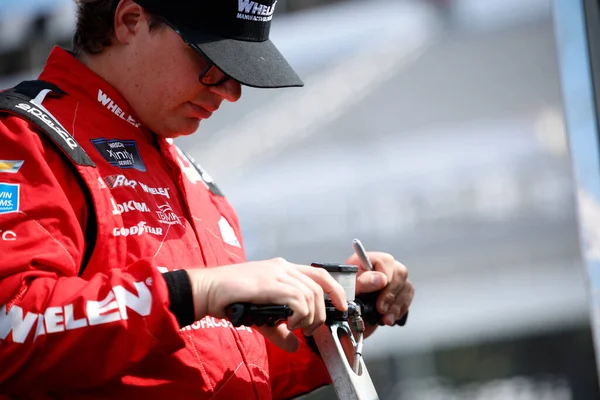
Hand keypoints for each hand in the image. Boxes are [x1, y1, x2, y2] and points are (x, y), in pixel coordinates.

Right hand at [186, 258, 346, 352]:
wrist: (208, 289)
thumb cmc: (231, 298)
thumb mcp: (262, 315)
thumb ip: (280, 330)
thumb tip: (295, 346)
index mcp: (283, 268)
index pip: (319, 273)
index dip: (335, 289)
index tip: (341, 306)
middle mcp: (283, 267)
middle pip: (320, 285)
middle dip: (323, 311)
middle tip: (311, 329)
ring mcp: (276, 273)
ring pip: (311, 294)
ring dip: (309, 316)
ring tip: (296, 328)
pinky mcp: (270, 283)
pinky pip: (298, 300)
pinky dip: (299, 316)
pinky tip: (288, 324)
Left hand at [346, 252, 413, 335]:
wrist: (349, 307)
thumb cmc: (346, 293)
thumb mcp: (349, 287)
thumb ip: (363, 282)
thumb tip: (381, 279)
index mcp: (370, 260)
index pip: (386, 261)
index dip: (385, 277)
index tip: (378, 293)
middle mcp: (386, 266)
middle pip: (400, 274)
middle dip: (391, 295)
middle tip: (381, 309)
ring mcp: (396, 278)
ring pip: (406, 287)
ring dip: (396, 306)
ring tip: (385, 319)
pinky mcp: (401, 291)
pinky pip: (407, 298)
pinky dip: (400, 310)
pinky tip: (390, 317)